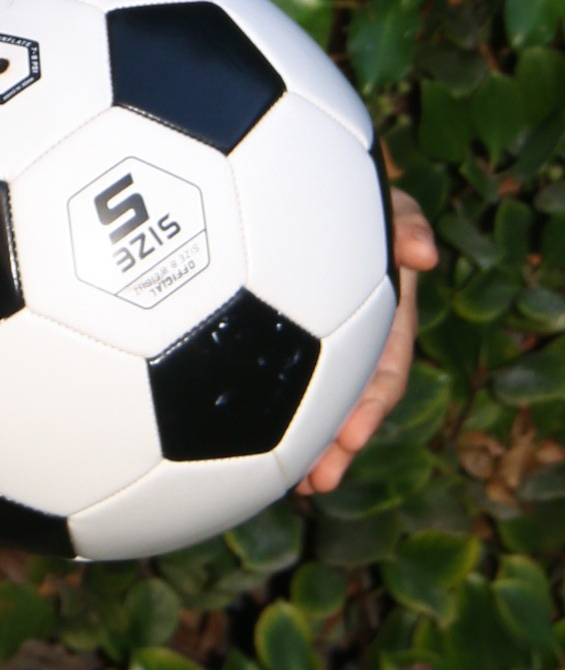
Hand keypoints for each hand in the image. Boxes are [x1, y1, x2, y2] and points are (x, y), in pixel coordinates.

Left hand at [294, 189, 436, 495]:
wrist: (297, 182)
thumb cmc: (344, 191)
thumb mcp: (379, 201)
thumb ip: (402, 220)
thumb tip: (423, 253)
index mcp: (381, 313)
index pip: (385, 368)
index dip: (371, 406)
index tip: (351, 436)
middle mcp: (353, 334)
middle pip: (351, 400)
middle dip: (339, 444)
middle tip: (318, 481)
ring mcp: (318, 339)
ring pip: (317, 400)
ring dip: (310, 443)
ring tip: (294, 486)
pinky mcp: (276, 335)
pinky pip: (281, 381)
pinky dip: (272, 413)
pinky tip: (246, 445)